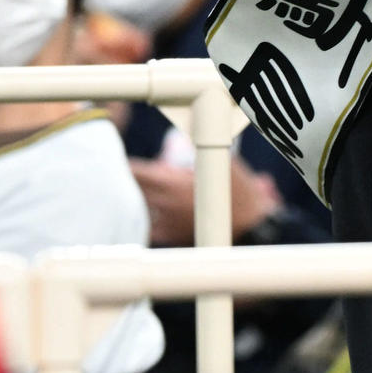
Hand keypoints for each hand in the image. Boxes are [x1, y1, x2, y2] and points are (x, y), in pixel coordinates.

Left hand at [130, 154, 281, 246]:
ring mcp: (167, 223)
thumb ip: (202, 150)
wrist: (251, 225)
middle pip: (133, 191)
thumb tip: (190, 134)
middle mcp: (166, 204)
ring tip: (130, 194)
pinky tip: (145, 216)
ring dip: (134, 201)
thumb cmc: (239, 191)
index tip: (121, 160)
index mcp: (174, 184)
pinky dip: (145, 221)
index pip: (138, 173)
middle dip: (127, 181)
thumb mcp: (222, 161)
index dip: (127, 165)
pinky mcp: (173, 238)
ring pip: (139, 211)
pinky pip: (150, 230)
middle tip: (120, 174)